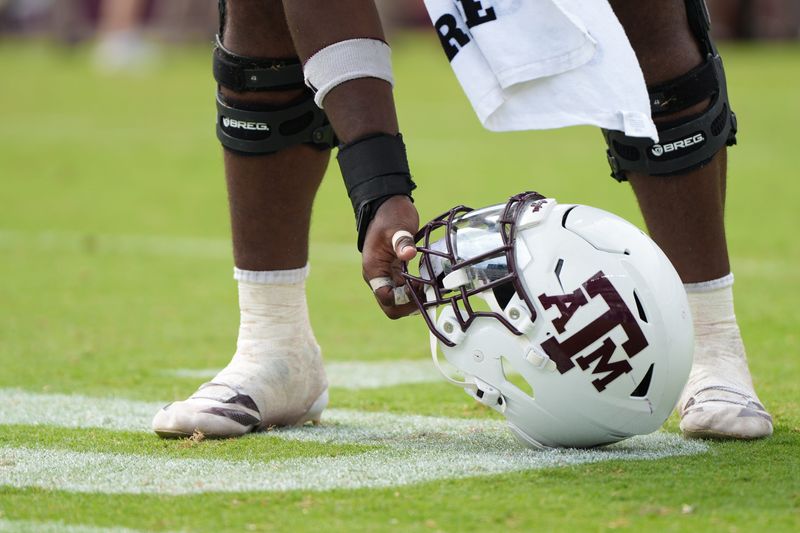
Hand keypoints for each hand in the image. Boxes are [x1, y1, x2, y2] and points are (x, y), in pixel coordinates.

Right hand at [361, 195, 419, 318]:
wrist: (388, 206)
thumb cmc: (390, 215)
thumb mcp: (396, 227)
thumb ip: (401, 241)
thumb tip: (408, 254)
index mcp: (374, 269)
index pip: (386, 297)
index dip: (403, 297)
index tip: (419, 285)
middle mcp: (378, 277)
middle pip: (391, 306)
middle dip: (410, 305)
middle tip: (428, 295)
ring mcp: (387, 276)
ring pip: (399, 301)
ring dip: (415, 300)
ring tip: (432, 289)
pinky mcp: (397, 273)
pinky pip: (406, 290)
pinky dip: (418, 291)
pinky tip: (431, 283)